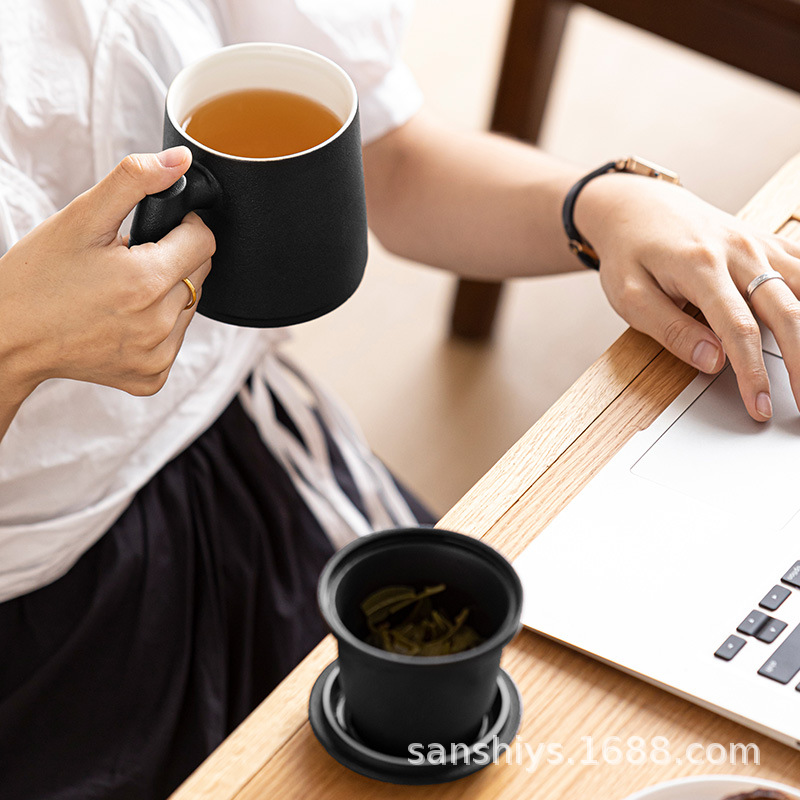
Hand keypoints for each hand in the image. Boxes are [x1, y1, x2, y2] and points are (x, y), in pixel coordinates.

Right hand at [0, 146, 214, 402]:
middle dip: (173, 258)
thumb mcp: (80, 218)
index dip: (183, 226)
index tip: (154, 229)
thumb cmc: (37, 278)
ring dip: (168, 292)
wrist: (9, 337)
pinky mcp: (152, 376)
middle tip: (128, 259)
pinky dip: (158, 325)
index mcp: (147, 282)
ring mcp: (157, 355)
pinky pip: (175, 339)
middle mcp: (159, 324)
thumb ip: (133, 182)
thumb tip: (179, 162)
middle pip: (200, 273)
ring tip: (122, 289)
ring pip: (190, 305)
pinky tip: (123, 318)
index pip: (204, 240)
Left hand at [576, 173, 799, 421]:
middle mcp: (739, 252)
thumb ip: (670, 329)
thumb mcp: (630, 296)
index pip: (738, 329)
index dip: (752, 373)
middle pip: (787, 312)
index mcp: (700, 267)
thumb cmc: (629, 252)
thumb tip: (712, 361)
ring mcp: (758, 244)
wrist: (637, 205)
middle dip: (799, 363)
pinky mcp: (767, 242)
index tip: (759, 406)